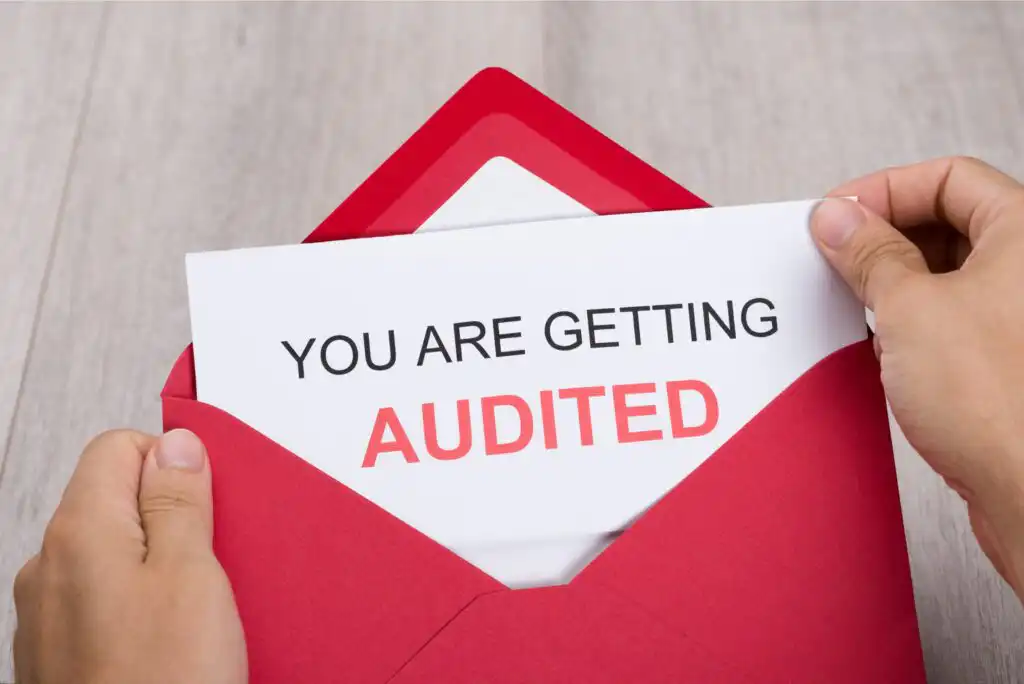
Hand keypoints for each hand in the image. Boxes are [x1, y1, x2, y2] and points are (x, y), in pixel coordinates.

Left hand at [13, 429, 246, 683]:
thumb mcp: (193, 575)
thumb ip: (178, 500)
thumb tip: (174, 444)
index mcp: (77, 533)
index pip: (118, 448)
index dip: (172, 463)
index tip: (208, 502)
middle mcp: (48, 568)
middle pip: (113, 501)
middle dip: (171, 518)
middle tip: (214, 561)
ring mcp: (47, 616)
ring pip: (111, 554)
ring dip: (158, 565)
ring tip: (198, 609)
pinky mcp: (59, 656)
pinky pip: (103, 602)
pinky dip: (140, 606)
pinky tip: (172, 641)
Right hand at [810, 157, 1023, 598]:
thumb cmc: (999, 405)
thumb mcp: (909, 308)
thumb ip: (868, 253)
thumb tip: (838, 218)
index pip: (950, 177)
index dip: (885, 189)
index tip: (837, 215)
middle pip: (950, 220)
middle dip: (884, 235)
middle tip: (834, 256)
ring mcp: (1016, 318)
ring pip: (946, 273)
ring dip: (892, 282)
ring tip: (850, 301)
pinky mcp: (1002, 361)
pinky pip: (948, 318)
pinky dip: (908, 322)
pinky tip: (876, 343)